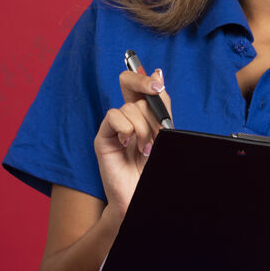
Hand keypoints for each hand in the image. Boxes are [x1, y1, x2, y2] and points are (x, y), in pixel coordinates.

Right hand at [94, 68, 172, 214]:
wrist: (143, 197)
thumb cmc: (156, 168)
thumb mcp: (166, 134)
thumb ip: (162, 107)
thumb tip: (158, 73)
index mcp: (144, 114)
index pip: (141, 85)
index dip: (147, 78)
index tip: (158, 83)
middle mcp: (128, 117)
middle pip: (128, 82)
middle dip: (144, 85)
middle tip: (155, 92)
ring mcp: (114, 127)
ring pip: (130, 107)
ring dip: (144, 126)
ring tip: (148, 148)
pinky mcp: (103, 138)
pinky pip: (113, 117)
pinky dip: (127, 129)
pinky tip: (130, 144)